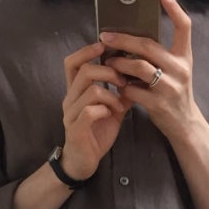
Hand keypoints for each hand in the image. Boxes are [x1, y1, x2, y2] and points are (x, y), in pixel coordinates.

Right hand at [61, 42, 131, 180]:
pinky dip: (106, 109)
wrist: (84, 162)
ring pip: (90, 90)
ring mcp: (71, 114)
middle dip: (109, 72)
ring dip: (111, 94)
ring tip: (121, 104)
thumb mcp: (111, 109)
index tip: (104, 47)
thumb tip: (138, 78)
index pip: (73, 62)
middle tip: (123, 81)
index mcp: (76, 91)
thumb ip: (120, 93)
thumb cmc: (96, 133)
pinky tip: (113, 115)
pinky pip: (90, 110)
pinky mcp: (76, 129)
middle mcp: (70, 99)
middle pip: (85, 71)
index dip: (87, 51)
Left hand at [101, 0, 200, 141]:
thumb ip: (160, 56)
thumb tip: (131, 39)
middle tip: (105, 36)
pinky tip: (117, 87)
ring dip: (119, 64)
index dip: (174, 8)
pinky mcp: (159, 104)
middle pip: (149, 46)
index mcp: (184, 57)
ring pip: (140, 67)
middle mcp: (180, 69)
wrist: (184, 124)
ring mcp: (170, 87)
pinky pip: (134, 91)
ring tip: (109, 62)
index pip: (184, 27)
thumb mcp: (175, 71)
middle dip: (124, 39)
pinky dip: (122, 88)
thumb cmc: (174, 94)